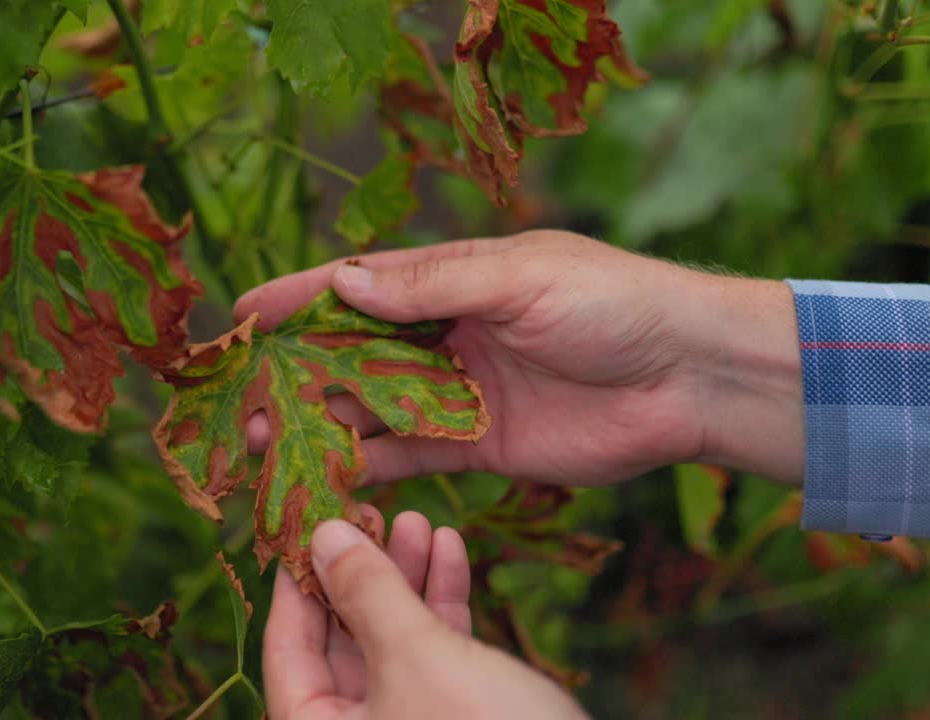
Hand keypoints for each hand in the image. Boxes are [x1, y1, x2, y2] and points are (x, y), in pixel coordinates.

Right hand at [236, 232, 803, 485]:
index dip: (300, 299)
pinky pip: (412, 456)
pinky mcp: (479, 447)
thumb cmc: (610, 302)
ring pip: (373, 408)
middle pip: (354, 354)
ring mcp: (460, 395)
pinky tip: (328, 475)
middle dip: (296, 372)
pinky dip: (370, 466)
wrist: (688, 375)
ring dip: (321, 422)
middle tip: (242, 398)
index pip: (360, 287)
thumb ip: (432, 286)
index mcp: (453, 281)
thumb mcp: (519, 277)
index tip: (243, 315)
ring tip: (265, 440)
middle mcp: (446, 336)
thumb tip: (345, 283)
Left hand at [264, 511, 586, 718]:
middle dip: (362, 571)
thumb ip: (366, 593)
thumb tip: (322, 535)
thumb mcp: (417, 657)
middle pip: (340, 641)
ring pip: (391, 642)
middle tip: (373, 512)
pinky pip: (433, 657)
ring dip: (406, 578)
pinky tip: (450, 550)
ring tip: (420, 521)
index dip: (298, 580)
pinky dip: (441, 604)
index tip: (309, 520)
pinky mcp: (452, 719)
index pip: (286, 650)